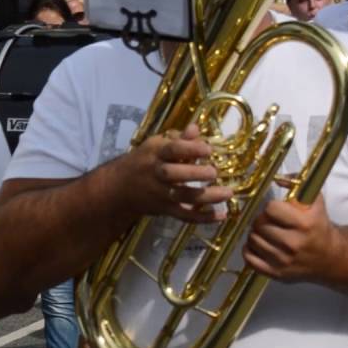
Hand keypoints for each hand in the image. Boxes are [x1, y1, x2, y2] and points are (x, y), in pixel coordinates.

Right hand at [113, 123, 232, 223]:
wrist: (120, 187)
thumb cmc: (144, 161)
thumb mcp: (155, 145)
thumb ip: (177, 138)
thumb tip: (196, 128)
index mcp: (155, 153)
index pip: (171, 150)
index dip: (190, 149)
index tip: (208, 149)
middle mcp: (156, 173)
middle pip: (173, 174)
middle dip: (194, 173)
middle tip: (214, 172)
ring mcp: (160, 193)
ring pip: (182, 196)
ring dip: (206, 196)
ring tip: (227, 193)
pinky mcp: (165, 209)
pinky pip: (184, 216)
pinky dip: (203, 218)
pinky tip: (221, 215)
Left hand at [244, 194, 339, 282]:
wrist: (331, 257)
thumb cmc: (319, 227)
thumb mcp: (315, 202)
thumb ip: (298, 185)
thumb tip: (278, 179)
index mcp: (304, 224)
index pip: (270, 209)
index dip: (271, 208)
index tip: (276, 211)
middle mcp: (293, 244)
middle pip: (258, 224)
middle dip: (262, 220)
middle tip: (269, 222)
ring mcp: (284, 261)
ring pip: (252, 240)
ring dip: (256, 234)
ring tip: (267, 233)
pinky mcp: (276, 274)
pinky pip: (249, 259)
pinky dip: (250, 250)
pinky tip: (260, 246)